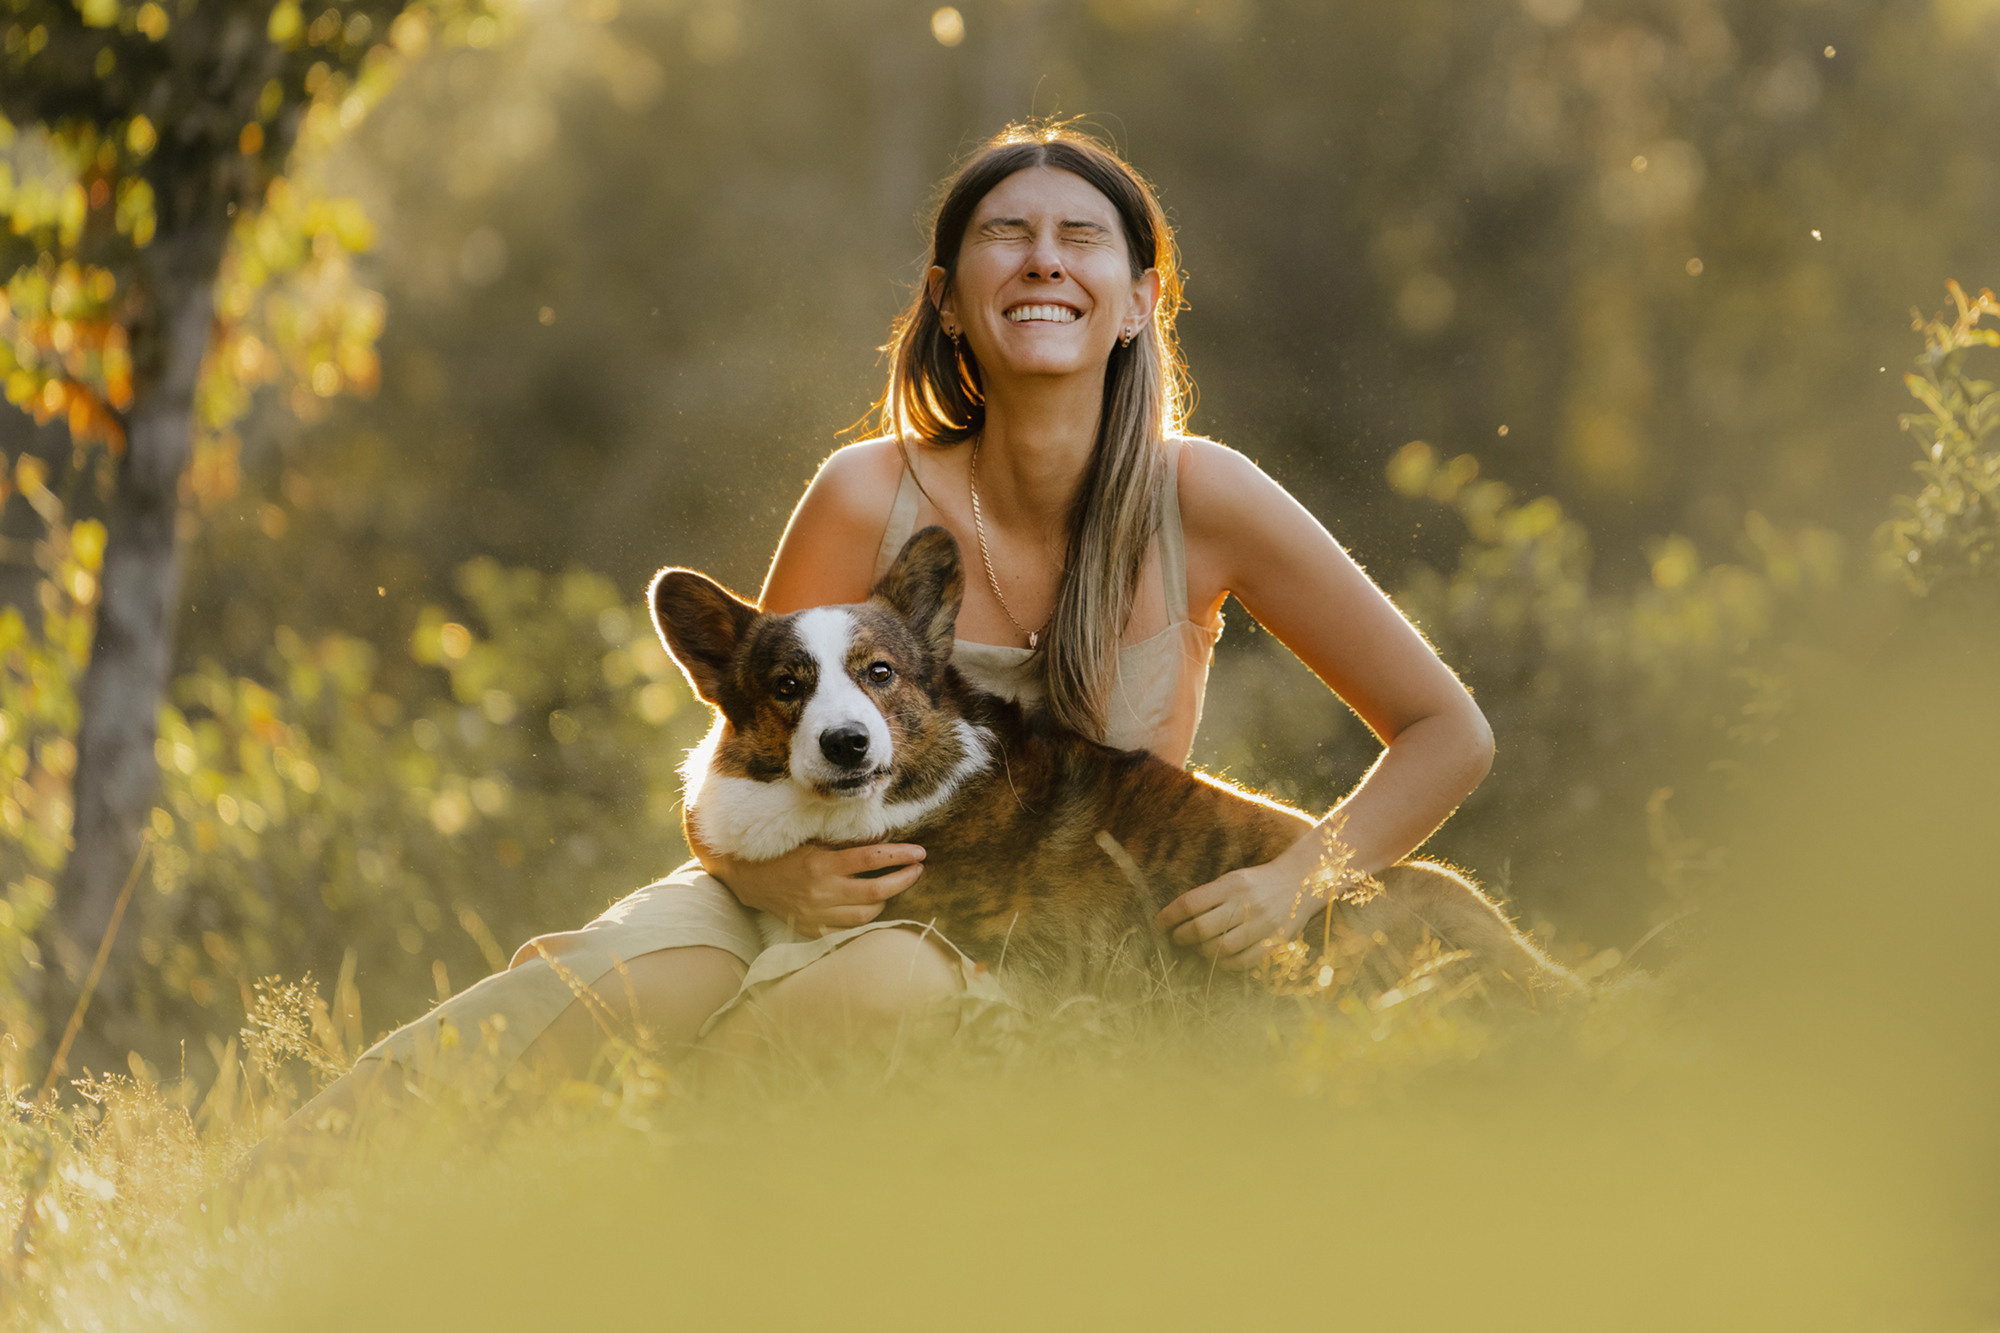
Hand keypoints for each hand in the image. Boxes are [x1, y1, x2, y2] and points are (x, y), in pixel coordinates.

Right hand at [704, 841, 925, 936]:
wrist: (749, 879)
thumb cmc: (784, 854)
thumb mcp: (813, 841)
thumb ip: (844, 844)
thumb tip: (883, 838)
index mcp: (823, 864)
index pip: (872, 859)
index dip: (900, 856)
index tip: (920, 852)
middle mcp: (823, 892)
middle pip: (877, 891)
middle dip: (904, 880)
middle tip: (918, 870)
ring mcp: (818, 915)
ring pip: (867, 915)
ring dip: (886, 901)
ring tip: (892, 887)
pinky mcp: (813, 931)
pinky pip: (849, 930)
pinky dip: (864, 918)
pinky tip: (870, 907)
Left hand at [1154, 860, 1316, 970]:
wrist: (1301, 881)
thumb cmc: (1257, 882)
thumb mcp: (1232, 879)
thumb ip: (1208, 896)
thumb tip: (1177, 918)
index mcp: (1231, 885)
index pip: (1190, 903)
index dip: (1169, 916)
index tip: (1159, 923)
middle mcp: (1246, 904)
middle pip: (1201, 929)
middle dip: (1182, 937)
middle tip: (1177, 938)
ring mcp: (1262, 924)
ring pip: (1220, 949)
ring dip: (1202, 952)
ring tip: (1199, 948)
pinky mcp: (1274, 941)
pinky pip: (1243, 962)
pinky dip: (1225, 964)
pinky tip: (1219, 958)